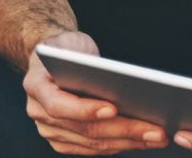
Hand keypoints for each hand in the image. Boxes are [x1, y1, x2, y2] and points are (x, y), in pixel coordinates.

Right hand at [24, 31, 169, 153]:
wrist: (55, 59)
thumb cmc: (67, 49)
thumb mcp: (73, 45)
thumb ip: (85, 63)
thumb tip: (116, 85)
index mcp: (34, 85)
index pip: (58, 105)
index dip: (85, 110)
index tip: (113, 109)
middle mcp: (37, 112)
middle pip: (84, 129)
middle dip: (123, 130)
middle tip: (156, 129)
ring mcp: (49, 130)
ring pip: (94, 143)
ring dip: (129, 142)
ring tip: (157, 136)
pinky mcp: (63, 141)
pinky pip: (95, 148)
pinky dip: (120, 145)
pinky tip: (142, 140)